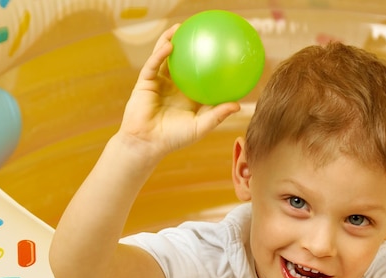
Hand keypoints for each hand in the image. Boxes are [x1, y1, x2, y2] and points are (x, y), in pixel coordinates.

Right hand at [118, 24, 240, 157]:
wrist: (148, 143)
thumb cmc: (174, 139)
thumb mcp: (200, 127)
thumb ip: (217, 115)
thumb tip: (239, 105)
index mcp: (188, 95)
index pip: (200, 74)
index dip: (209, 62)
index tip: (222, 50)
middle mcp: (174, 86)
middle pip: (183, 61)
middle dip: (190, 45)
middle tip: (202, 31)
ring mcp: (159, 82)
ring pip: (164, 57)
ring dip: (170, 40)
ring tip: (180, 27)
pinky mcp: (146, 82)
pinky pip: (154, 64)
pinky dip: (160, 54)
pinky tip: (170, 45)